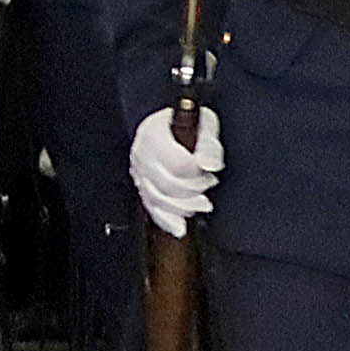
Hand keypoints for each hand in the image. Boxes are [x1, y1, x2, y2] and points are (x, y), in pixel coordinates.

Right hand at [132, 107, 221, 235]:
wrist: (173, 123)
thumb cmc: (190, 122)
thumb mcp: (206, 124)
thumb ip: (209, 145)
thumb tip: (209, 165)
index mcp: (153, 133)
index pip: (177, 163)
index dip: (197, 173)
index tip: (211, 172)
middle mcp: (140, 153)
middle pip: (166, 183)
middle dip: (193, 190)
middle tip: (209, 184)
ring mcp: (138, 170)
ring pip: (157, 199)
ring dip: (184, 206)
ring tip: (203, 204)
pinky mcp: (140, 184)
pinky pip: (150, 207)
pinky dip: (166, 220)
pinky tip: (180, 228)